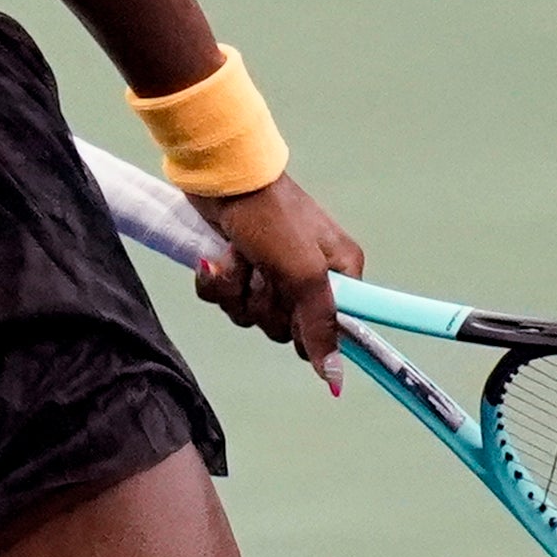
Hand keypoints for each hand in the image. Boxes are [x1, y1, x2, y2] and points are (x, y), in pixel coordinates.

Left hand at [190, 174, 364, 394]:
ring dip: (236, 289)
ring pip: (249, 315)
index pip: (332, 330)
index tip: (290, 307)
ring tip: (238, 255)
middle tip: (263, 270)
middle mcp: (309, 276)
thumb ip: (320, 324)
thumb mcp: (303, 272)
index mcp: (340, 273)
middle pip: (283, 328)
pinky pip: (224, 300)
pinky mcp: (238, 267)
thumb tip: (334, 379)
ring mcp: (271, 272)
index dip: (305, 328)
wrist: (221, 176)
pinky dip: (215, 281)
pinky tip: (216, 255)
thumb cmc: (270, 215)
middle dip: (263, 302)